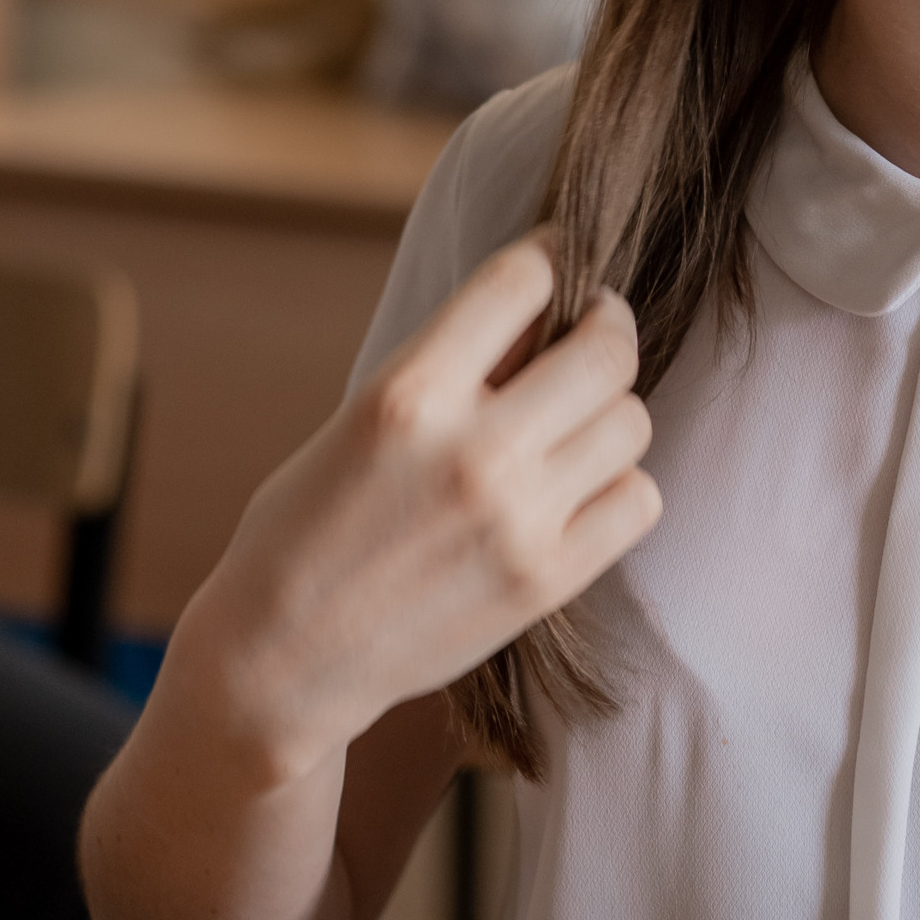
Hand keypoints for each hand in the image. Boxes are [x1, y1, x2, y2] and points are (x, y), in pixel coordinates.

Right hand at [189, 242, 659, 781]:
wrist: (281, 659)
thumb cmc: (309, 527)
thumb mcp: (362, 418)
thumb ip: (455, 365)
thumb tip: (548, 309)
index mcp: (410, 393)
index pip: (524, 281)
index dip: (553, 259)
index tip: (561, 267)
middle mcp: (473, 450)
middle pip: (606, 350)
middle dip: (606, 328)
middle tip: (594, 334)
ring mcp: (518, 519)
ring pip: (632, 423)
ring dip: (610, 414)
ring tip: (575, 424)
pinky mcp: (546, 581)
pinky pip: (638, 501)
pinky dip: (620, 487)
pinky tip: (581, 490)